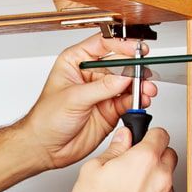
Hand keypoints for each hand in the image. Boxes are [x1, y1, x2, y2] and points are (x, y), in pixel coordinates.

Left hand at [21, 34, 157, 169]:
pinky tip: (141, 101)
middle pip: (120, 63)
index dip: (121, 44)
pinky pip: (128, 101)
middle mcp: (90, 75)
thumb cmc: (45, 119)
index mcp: (75, 62)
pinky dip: (137, 101)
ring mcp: (102, 92)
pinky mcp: (110, 110)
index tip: (136, 48)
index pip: (102, 44)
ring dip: (139, 86)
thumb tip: (123, 78)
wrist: (45, 147)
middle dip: (133, 68)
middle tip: (143, 74)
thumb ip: (100, 88)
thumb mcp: (72, 98)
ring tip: (146, 90)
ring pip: (127, 83)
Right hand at [69, 127, 176, 191]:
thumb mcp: (93, 169)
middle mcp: (161, 176)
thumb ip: (113, 149)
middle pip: (170, 154)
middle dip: (156, 154)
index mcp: (145, 159)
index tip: (141, 139)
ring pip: (168, 178)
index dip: (149, 135)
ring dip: (155, 177)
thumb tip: (123, 137)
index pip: (161, 134)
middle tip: (137, 162)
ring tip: (132, 186)